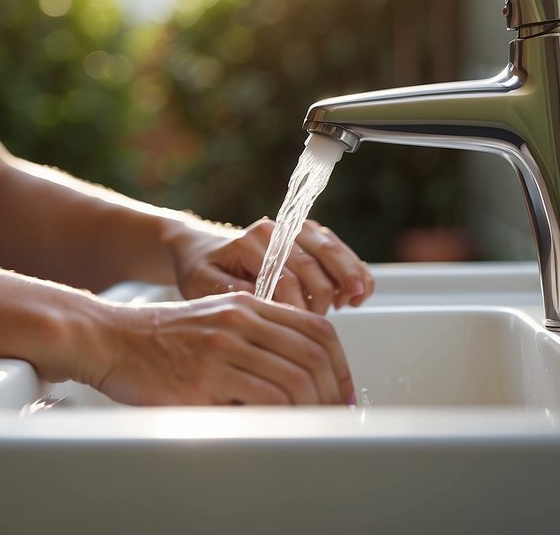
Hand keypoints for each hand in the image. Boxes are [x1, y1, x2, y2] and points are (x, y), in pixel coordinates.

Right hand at [89, 292, 354, 405]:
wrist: (108, 338)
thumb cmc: (158, 340)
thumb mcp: (215, 323)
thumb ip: (255, 339)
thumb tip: (300, 381)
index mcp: (249, 305)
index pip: (317, 329)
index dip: (341, 365)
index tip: (345, 391)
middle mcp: (241, 320)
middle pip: (312, 355)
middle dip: (334, 392)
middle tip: (337, 417)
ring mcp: (223, 347)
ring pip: (294, 379)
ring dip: (312, 411)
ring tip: (312, 429)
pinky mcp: (204, 377)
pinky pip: (262, 399)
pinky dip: (281, 418)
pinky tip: (280, 430)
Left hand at [169, 218, 374, 313]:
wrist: (201, 249)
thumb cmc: (202, 270)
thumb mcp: (201, 284)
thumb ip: (227, 292)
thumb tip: (261, 302)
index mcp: (251, 241)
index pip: (283, 275)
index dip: (296, 306)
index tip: (298, 329)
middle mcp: (277, 230)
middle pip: (312, 261)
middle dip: (324, 295)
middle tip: (325, 322)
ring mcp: (296, 230)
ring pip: (332, 249)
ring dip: (348, 276)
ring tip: (355, 301)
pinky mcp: (309, 236)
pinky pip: (339, 248)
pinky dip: (354, 268)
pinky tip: (358, 292)